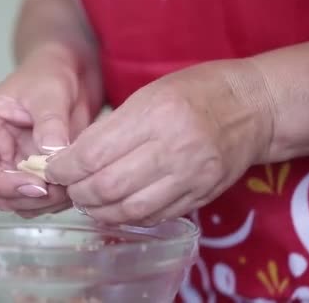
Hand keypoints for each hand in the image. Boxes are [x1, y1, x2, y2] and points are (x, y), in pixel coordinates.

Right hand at [0, 43, 97, 216]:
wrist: (72, 70)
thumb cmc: (49, 71)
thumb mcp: (50, 91)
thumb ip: (49, 122)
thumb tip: (50, 153)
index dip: (1, 184)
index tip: (34, 185)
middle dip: (28, 196)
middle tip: (58, 188)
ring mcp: (17, 164)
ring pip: (19, 202)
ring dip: (44, 202)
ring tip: (69, 184)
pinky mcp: (38, 172)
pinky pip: (40, 200)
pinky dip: (56, 200)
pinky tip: (73, 183)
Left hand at [46, 60, 272, 224]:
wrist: (255, 107)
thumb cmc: (198, 91)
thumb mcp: (150, 93)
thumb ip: (113, 126)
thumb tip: (75, 156)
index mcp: (155, 115)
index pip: (93, 153)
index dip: (64, 167)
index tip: (52, 168)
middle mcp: (173, 149)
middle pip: (107, 187)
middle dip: (77, 192)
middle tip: (68, 186)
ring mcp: (191, 177)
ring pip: (128, 210)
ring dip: (98, 210)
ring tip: (88, 200)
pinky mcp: (202, 196)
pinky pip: (154, 217)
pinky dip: (127, 217)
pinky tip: (116, 208)